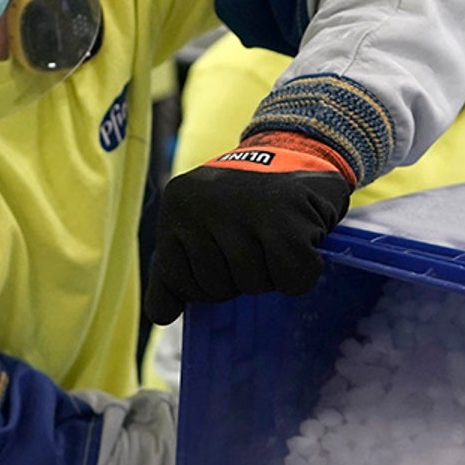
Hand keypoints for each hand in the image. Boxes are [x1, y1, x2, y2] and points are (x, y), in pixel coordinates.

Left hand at [144, 132, 354, 323]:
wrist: (302, 148)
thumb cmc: (249, 199)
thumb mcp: (200, 224)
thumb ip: (175, 268)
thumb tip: (161, 316)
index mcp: (177, 206)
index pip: (179, 281)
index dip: (210, 280)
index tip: (228, 249)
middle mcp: (203, 205)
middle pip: (219, 288)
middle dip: (244, 275)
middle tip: (258, 238)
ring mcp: (243, 210)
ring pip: (254, 285)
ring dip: (274, 273)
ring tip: (278, 234)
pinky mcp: (285, 219)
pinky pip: (292, 279)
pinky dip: (303, 271)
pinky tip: (303, 239)